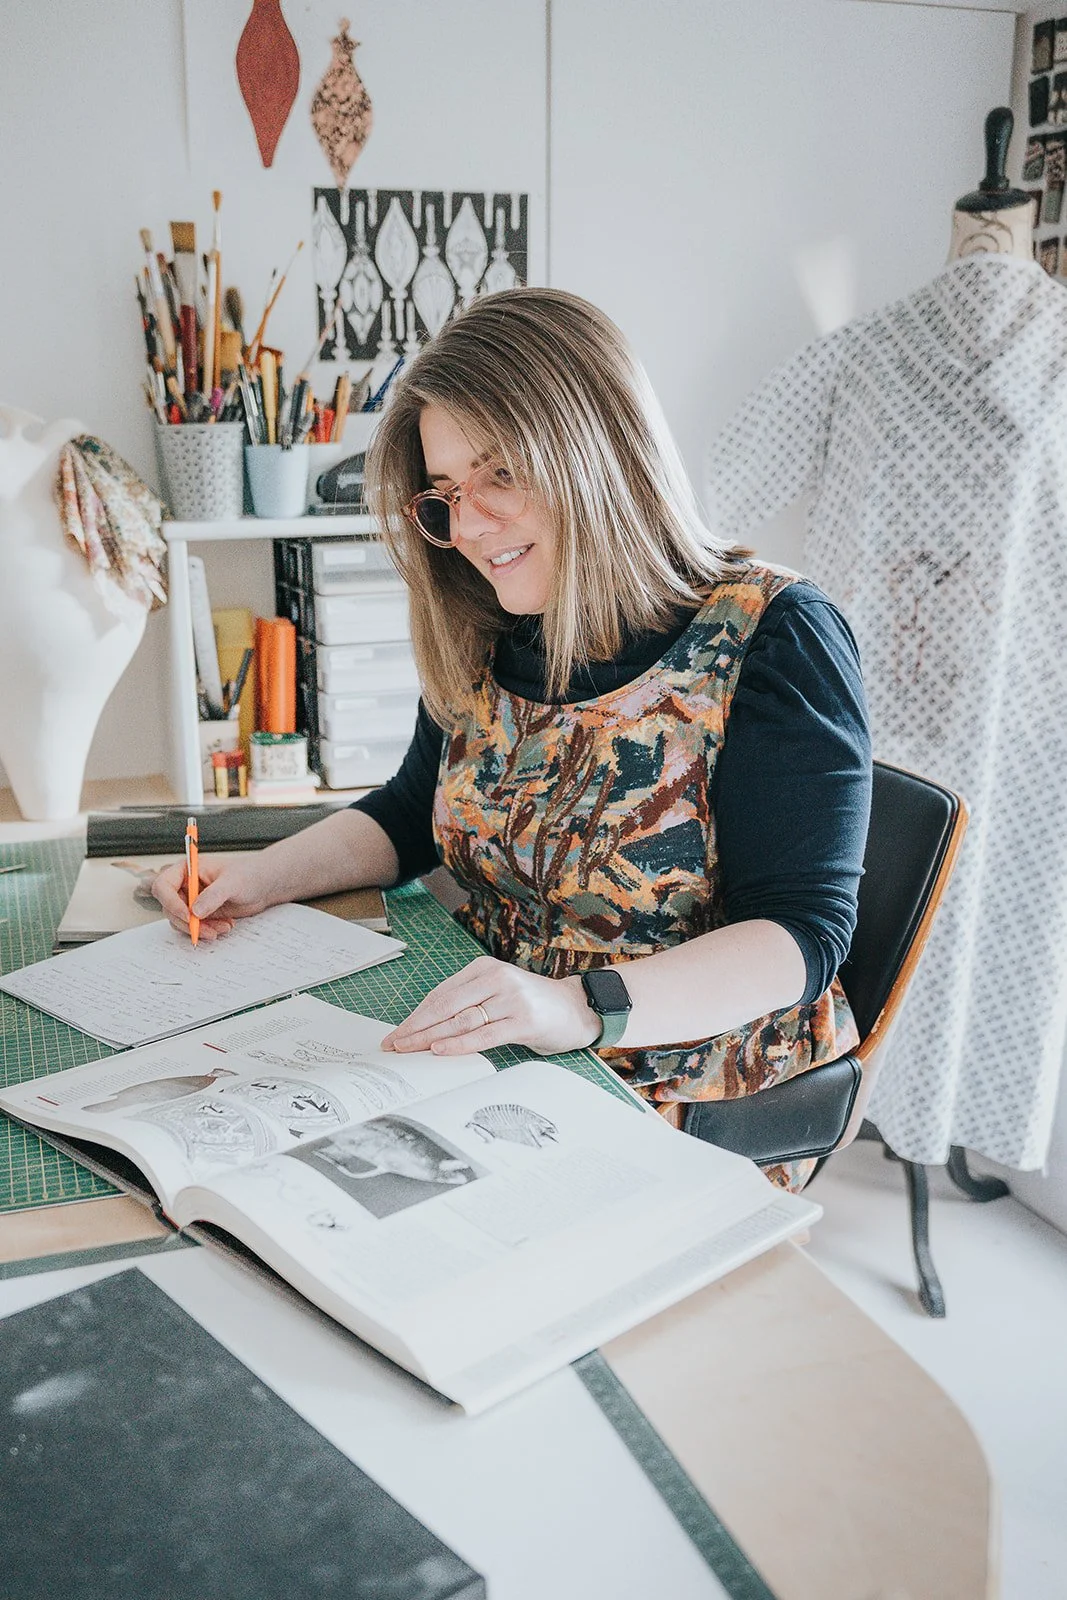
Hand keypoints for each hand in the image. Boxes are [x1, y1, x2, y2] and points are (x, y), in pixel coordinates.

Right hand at [151, 854, 276, 941]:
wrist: (263, 885)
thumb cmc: (248, 874)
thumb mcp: (232, 882)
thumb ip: (213, 895)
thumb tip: (195, 911)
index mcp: (186, 870)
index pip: (163, 886)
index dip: (170, 902)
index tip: (187, 915)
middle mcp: (185, 886)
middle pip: (169, 908)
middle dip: (187, 922)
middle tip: (207, 929)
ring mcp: (192, 901)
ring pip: (181, 921)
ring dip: (199, 929)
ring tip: (222, 927)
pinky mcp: (201, 914)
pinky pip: (194, 928)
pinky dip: (207, 931)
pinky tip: (225, 926)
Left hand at [380, 956, 601, 1056]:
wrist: (576, 1009)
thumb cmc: (531, 1006)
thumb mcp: (497, 995)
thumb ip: (468, 1004)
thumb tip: (425, 1030)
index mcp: (483, 969)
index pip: (439, 995)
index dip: (414, 1016)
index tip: (395, 1034)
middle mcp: (495, 978)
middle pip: (444, 1006)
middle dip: (414, 1028)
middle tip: (393, 1045)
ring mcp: (510, 998)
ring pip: (460, 1020)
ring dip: (429, 1037)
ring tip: (408, 1051)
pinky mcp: (523, 1020)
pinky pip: (484, 1034)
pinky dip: (459, 1043)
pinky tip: (440, 1050)